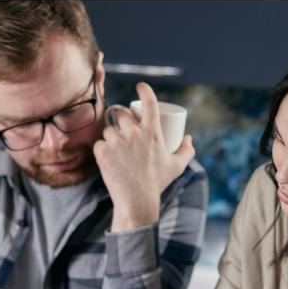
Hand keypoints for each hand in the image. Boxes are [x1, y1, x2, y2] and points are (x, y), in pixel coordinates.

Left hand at [94, 82, 194, 230]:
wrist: (137, 201)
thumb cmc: (157, 183)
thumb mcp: (176, 166)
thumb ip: (186, 151)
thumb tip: (188, 138)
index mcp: (152, 132)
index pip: (149, 102)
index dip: (144, 90)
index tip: (140, 86)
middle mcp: (134, 133)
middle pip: (122, 114)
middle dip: (122, 119)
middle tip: (124, 130)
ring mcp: (117, 142)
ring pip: (108, 129)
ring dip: (111, 135)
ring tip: (116, 148)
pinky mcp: (102, 152)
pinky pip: (99, 143)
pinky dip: (102, 149)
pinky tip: (107, 157)